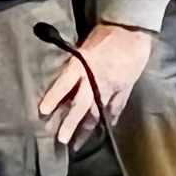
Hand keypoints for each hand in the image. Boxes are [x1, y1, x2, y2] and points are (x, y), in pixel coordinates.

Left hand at [34, 23, 153, 146]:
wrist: (132, 31)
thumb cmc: (105, 35)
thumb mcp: (83, 46)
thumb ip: (73, 64)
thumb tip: (59, 81)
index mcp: (82, 64)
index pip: (65, 83)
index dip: (53, 97)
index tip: (43, 111)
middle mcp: (96, 78)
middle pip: (81, 105)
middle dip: (71, 123)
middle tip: (61, 140)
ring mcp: (112, 86)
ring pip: (98, 111)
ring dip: (86, 129)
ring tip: (77, 144)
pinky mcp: (124, 88)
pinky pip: (116, 107)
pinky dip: (110, 118)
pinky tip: (106, 128)